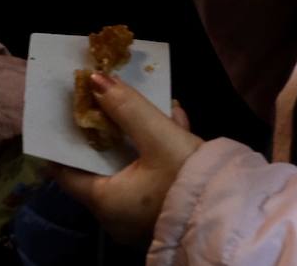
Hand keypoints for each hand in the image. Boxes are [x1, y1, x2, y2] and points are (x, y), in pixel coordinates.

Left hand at [54, 73, 203, 245]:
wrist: (234, 213)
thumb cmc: (188, 177)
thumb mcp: (159, 135)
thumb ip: (127, 107)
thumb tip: (96, 79)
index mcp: (104, 201)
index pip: (63, 171)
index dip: (61, 141)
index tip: (66, 113)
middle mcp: (114, 216)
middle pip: (100, 166)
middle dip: (109, 131)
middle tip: (112, 101)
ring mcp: (137, 218)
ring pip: (129, 169)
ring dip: (138, 138)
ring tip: (158, 107)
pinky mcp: (160, 214)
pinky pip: (149, 179)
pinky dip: (156, 154)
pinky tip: (178, 124)